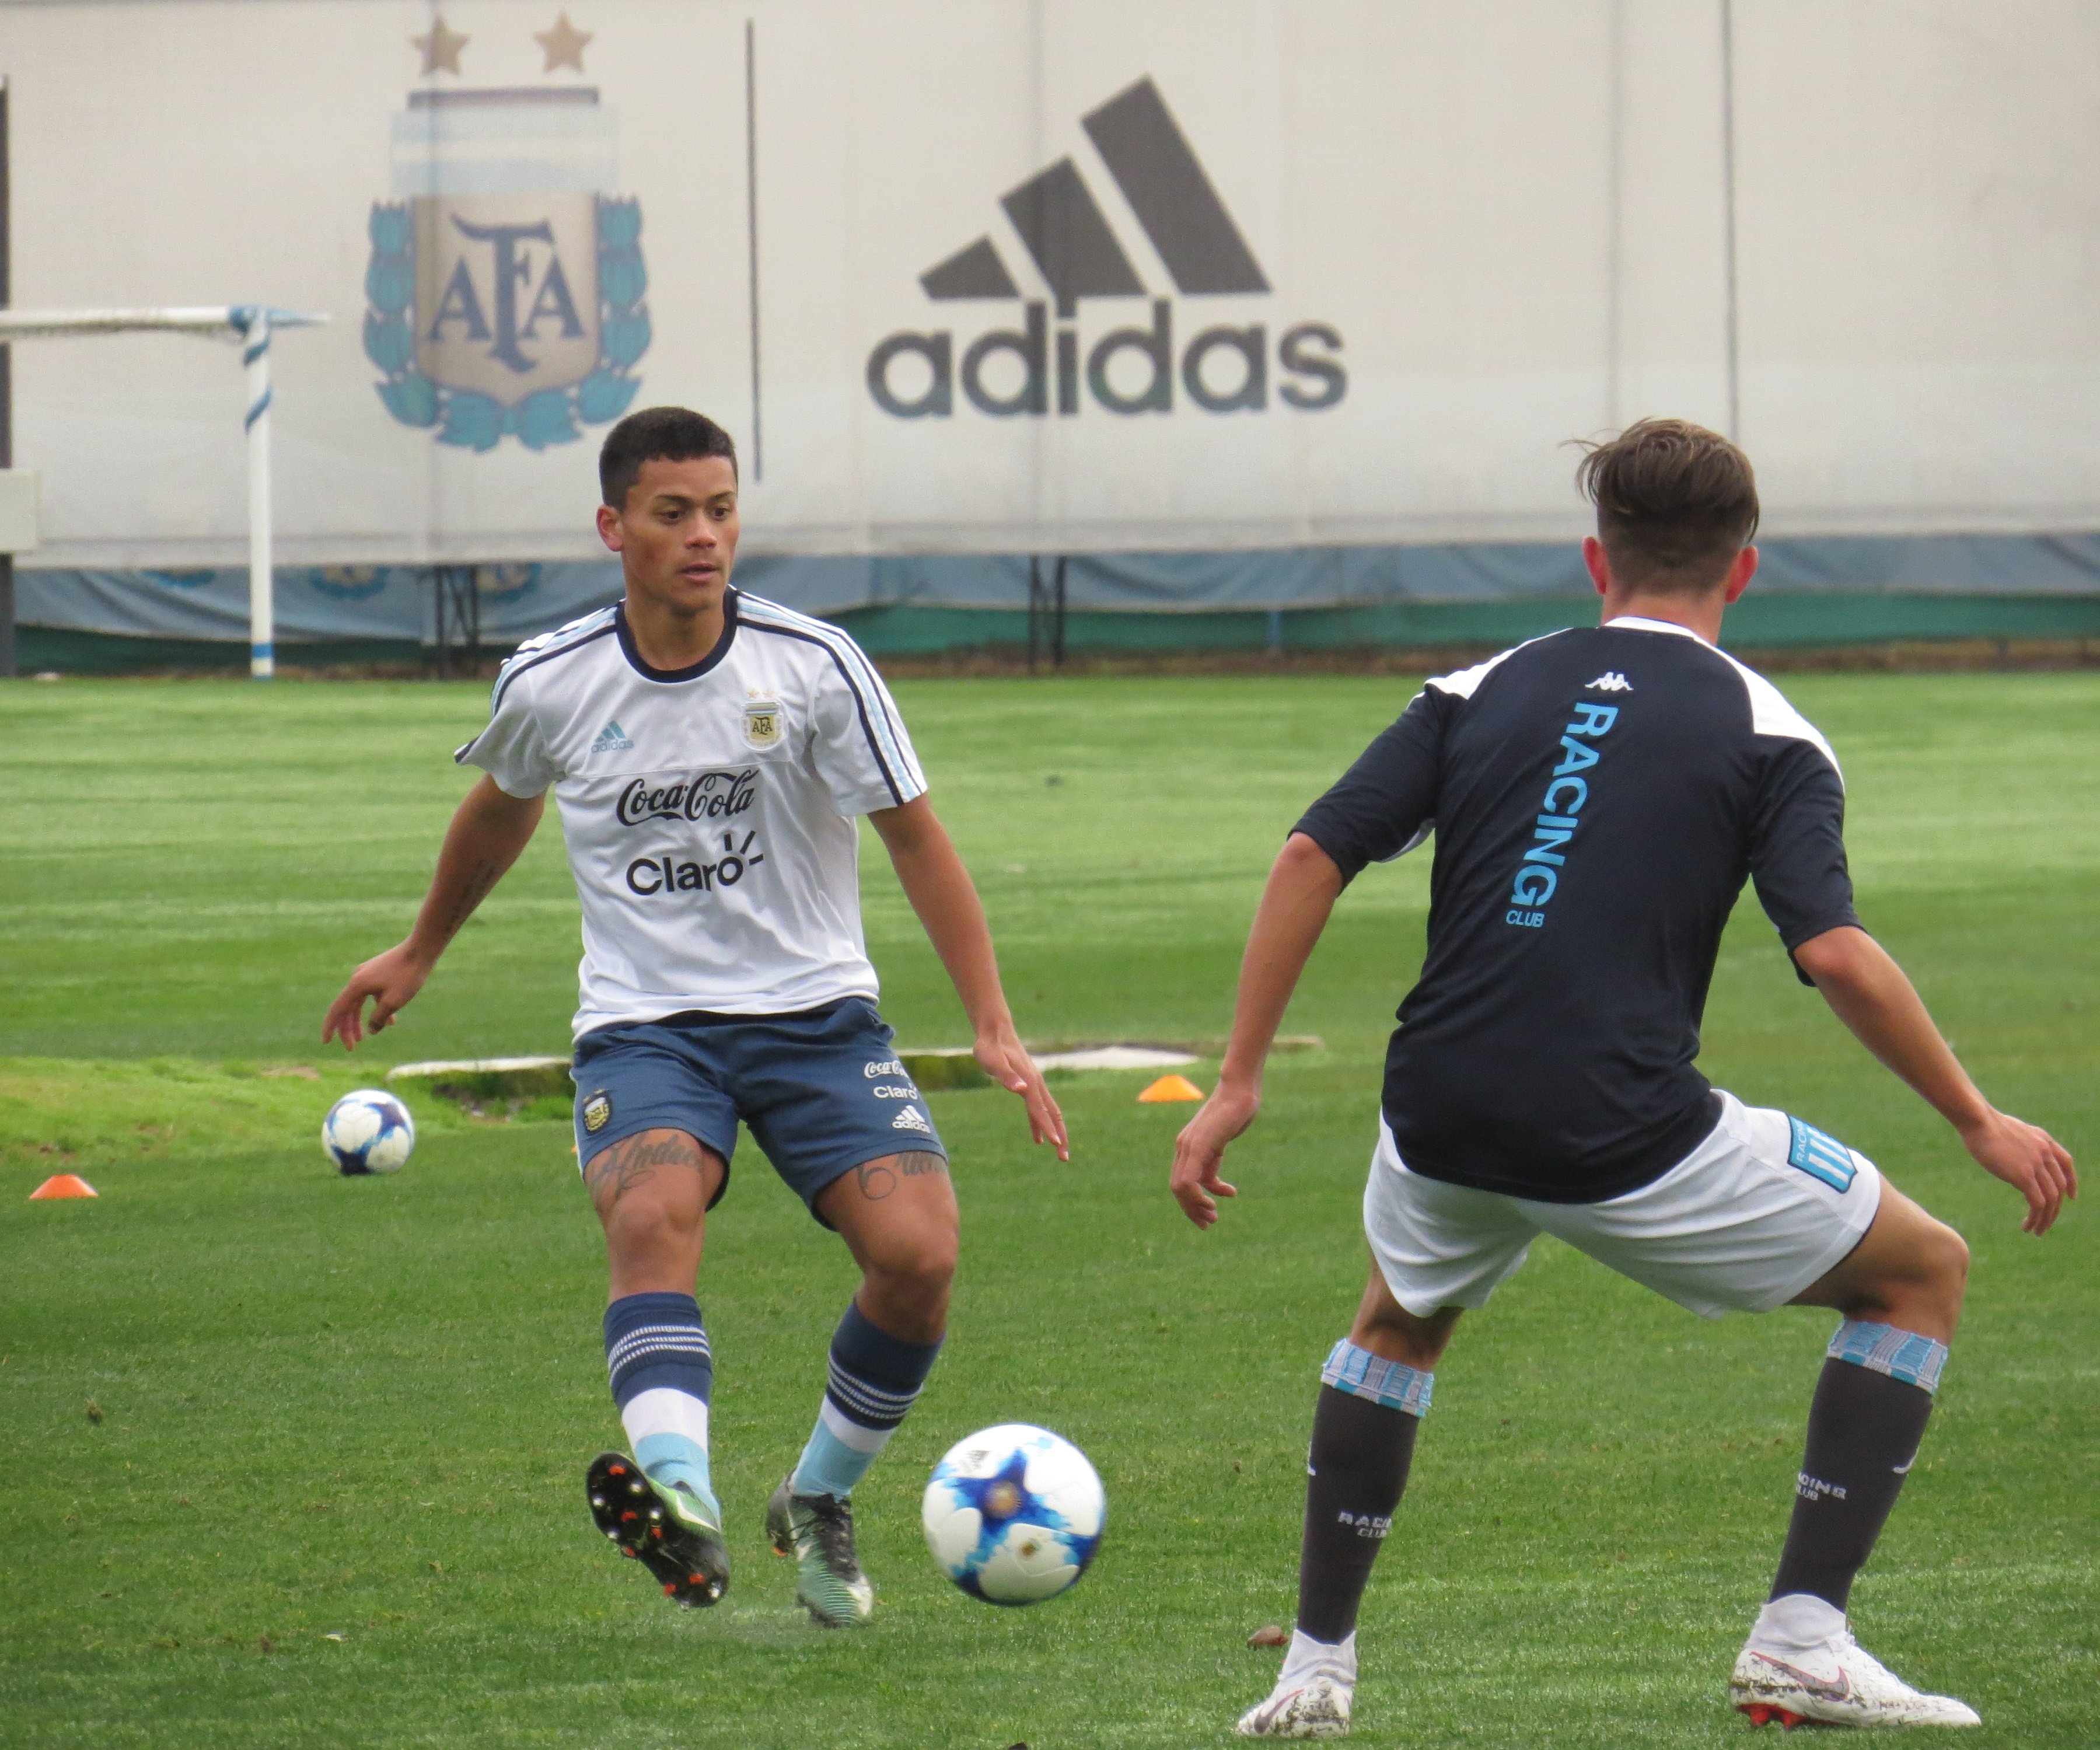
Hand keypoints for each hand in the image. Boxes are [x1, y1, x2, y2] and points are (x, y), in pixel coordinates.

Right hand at [322, 941, 433, 1050]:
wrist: (421, 949)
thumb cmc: (408, 975)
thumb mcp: (393, 1002)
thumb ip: (378, 1018)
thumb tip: (371, 1030)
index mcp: (356, 985)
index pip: (337, 1010)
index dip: (331, 1027)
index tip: (327, 1042)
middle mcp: (357, 978)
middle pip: (347, 1008)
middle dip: (348, 1029)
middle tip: (352, 1048)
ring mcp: (367, 974)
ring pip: (359, 1002)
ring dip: (361, 1020)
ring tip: (364, 1037)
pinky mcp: (378, 972)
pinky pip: (372, 995)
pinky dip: (377, 1008)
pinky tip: (391, 1022)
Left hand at [974, 1022, 1068, 1161]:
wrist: (995, 1031)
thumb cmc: (990, 1047)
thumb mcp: (993, 1062)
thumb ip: (1006, 1076)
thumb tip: (1021, 1089)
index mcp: (1029, 1083)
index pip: (1040, 1110)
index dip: (1048, 1128)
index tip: (1056, 1145)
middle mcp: (1036, 1085)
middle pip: (1053, 1114)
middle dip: (1060, 1136)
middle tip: (1064, 1158)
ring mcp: (1034, 1085)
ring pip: (1050, 1112)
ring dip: (1055, 1132)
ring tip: (1059, 1151)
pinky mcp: (1029, 1085)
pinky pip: (1038, 1109)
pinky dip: (1040, 1124)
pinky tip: (1037, 1138)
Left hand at [1170, 1078, 1260, 1227]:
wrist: (1239, 1091)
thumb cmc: (1233, 1114)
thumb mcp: (1220, 1142)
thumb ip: (1212, 1160)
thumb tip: (1214, 1185)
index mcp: (1185, 1147)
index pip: (1179, 1182)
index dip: (1190, 1203)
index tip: (1207, 1215)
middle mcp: (1183, 1147)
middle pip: (1177, 1188)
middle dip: (1192, 1210)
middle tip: (1210, 1222)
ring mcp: (1189, 1146)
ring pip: (1182, 1187)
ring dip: (1197, 1206)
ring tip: (1214, 1216)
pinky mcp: (1199, 1145)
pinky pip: (1191, 1179)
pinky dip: (1202, 1194)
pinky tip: (1228, 1192)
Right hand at [1958, 1108, 2076, 1233]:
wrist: (1978, 1120)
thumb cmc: (1983, 1123)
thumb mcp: (2010, 1130)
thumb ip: (2020, 1143)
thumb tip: (2014, 1154)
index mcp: (2043, 1139)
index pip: (2066, 1163)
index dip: (2071, 1182)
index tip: (2071, 1196)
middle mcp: (2045, 1152)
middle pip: (2060, 1187)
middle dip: (2055, 1208)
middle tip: (2045, 1223)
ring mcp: (2037, 1164)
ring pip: (2051, 1199)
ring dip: (2046, 1218)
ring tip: (2037, 1230)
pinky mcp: (2024, 1175)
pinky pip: (2038, 1203)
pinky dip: (2035, 1217)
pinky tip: (2027, 1225)